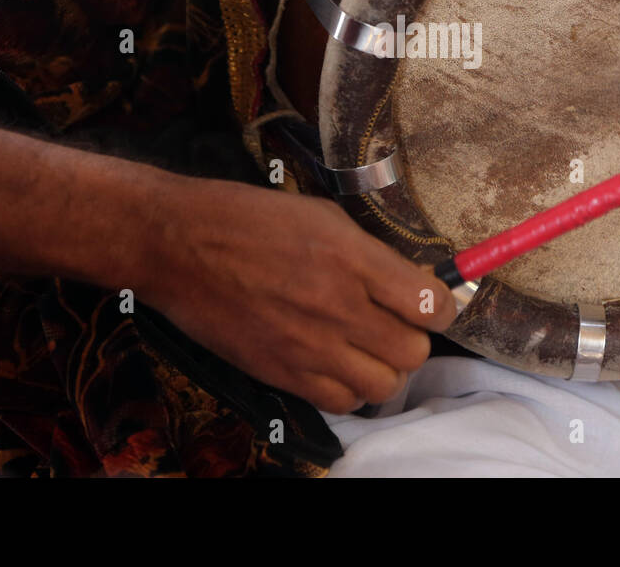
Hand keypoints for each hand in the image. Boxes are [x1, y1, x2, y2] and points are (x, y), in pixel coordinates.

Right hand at [144, 180, 456, 412]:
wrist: (177, 244)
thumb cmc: (246, 218)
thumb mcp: (320, 215)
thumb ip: (369, 253)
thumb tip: (411, 281)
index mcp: (351, 257)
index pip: (432, 305)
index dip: (442, 307)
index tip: (434, 303)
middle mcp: (337, 306)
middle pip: (413, 352)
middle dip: (413, 337)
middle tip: (396, 322)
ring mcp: (308, 345)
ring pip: (384, 386)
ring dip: (384, 368)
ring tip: (367, 346)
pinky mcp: (281, 373)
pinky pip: (341, 402)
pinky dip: (349, 389)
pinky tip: (338, 365)